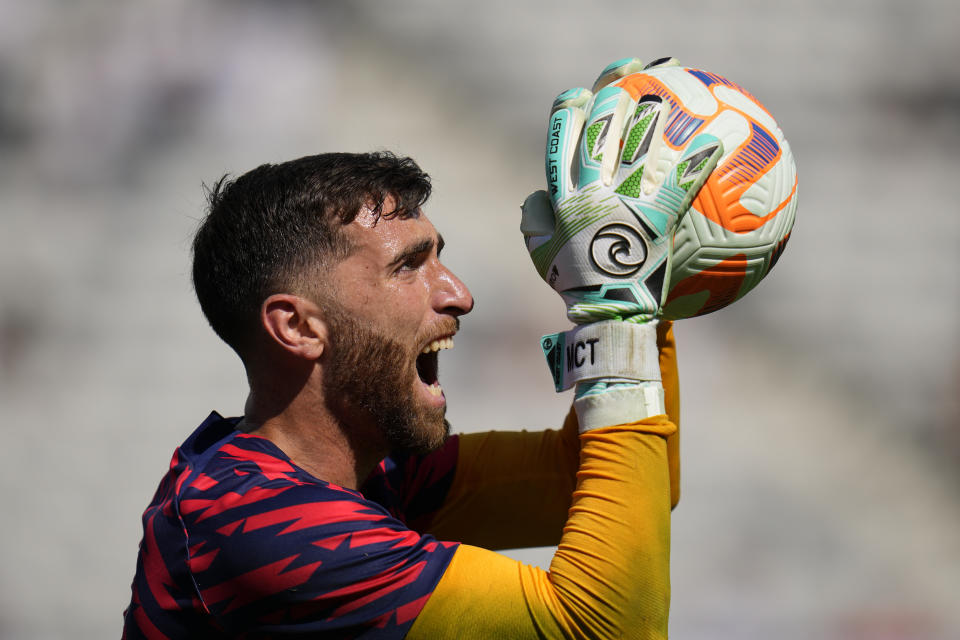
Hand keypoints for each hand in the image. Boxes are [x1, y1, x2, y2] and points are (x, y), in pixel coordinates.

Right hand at [521, 57, 722, 323]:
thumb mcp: (543, 255)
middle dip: (612, 93)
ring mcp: (622, 204)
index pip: (559, 142)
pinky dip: (699, 160)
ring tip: (668, 88)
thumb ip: (534, 222)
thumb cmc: (575, 286)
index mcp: (563, 197)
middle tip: (628, 71)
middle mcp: (590, 192)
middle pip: (599, 131)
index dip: (569, 112)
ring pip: (636, 147)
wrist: (605, 313)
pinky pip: (679, 184)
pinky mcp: (653, 219)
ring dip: (651, 114)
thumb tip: (532, 197)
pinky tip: (719, 139)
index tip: (580, 94)